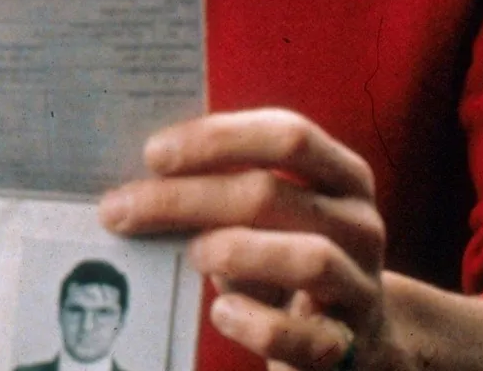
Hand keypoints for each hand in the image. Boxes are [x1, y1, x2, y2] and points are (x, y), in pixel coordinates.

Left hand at [98, 108, 397, 370]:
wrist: (350, 340)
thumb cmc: (287, 262)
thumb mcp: (268, 219)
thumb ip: (224, 191)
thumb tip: (137, 182)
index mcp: (342, 175)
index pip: (287, 136)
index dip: (217, 139)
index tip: (153, 154)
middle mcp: (360, 224)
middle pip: (273, 194)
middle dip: (187, 198)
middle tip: (122, 208)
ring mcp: (360, 286)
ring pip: (307, 258)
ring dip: (233, 251)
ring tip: (190, 254)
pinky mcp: (348, 346)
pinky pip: (306, 336)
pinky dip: (257, 323)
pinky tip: (221, 312)